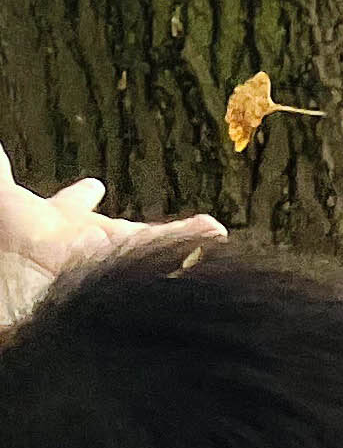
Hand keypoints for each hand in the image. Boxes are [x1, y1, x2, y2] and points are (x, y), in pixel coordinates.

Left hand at [0, 148, 222, 328]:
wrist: (26, 276)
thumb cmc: (9, 238)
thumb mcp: (5, 196)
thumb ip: (0, 171)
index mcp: (62, 223)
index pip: (74, 205)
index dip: (81, 196)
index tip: (93, 185)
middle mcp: (92, 245)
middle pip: (128, 234)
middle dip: (152, 231)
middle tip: (184, 225)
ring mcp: (116, 259)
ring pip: (154, 246)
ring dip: (183, 239)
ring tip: (214, 230)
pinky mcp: (135, 267)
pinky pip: (170, 252)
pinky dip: (192, 243)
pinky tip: (216, 233)